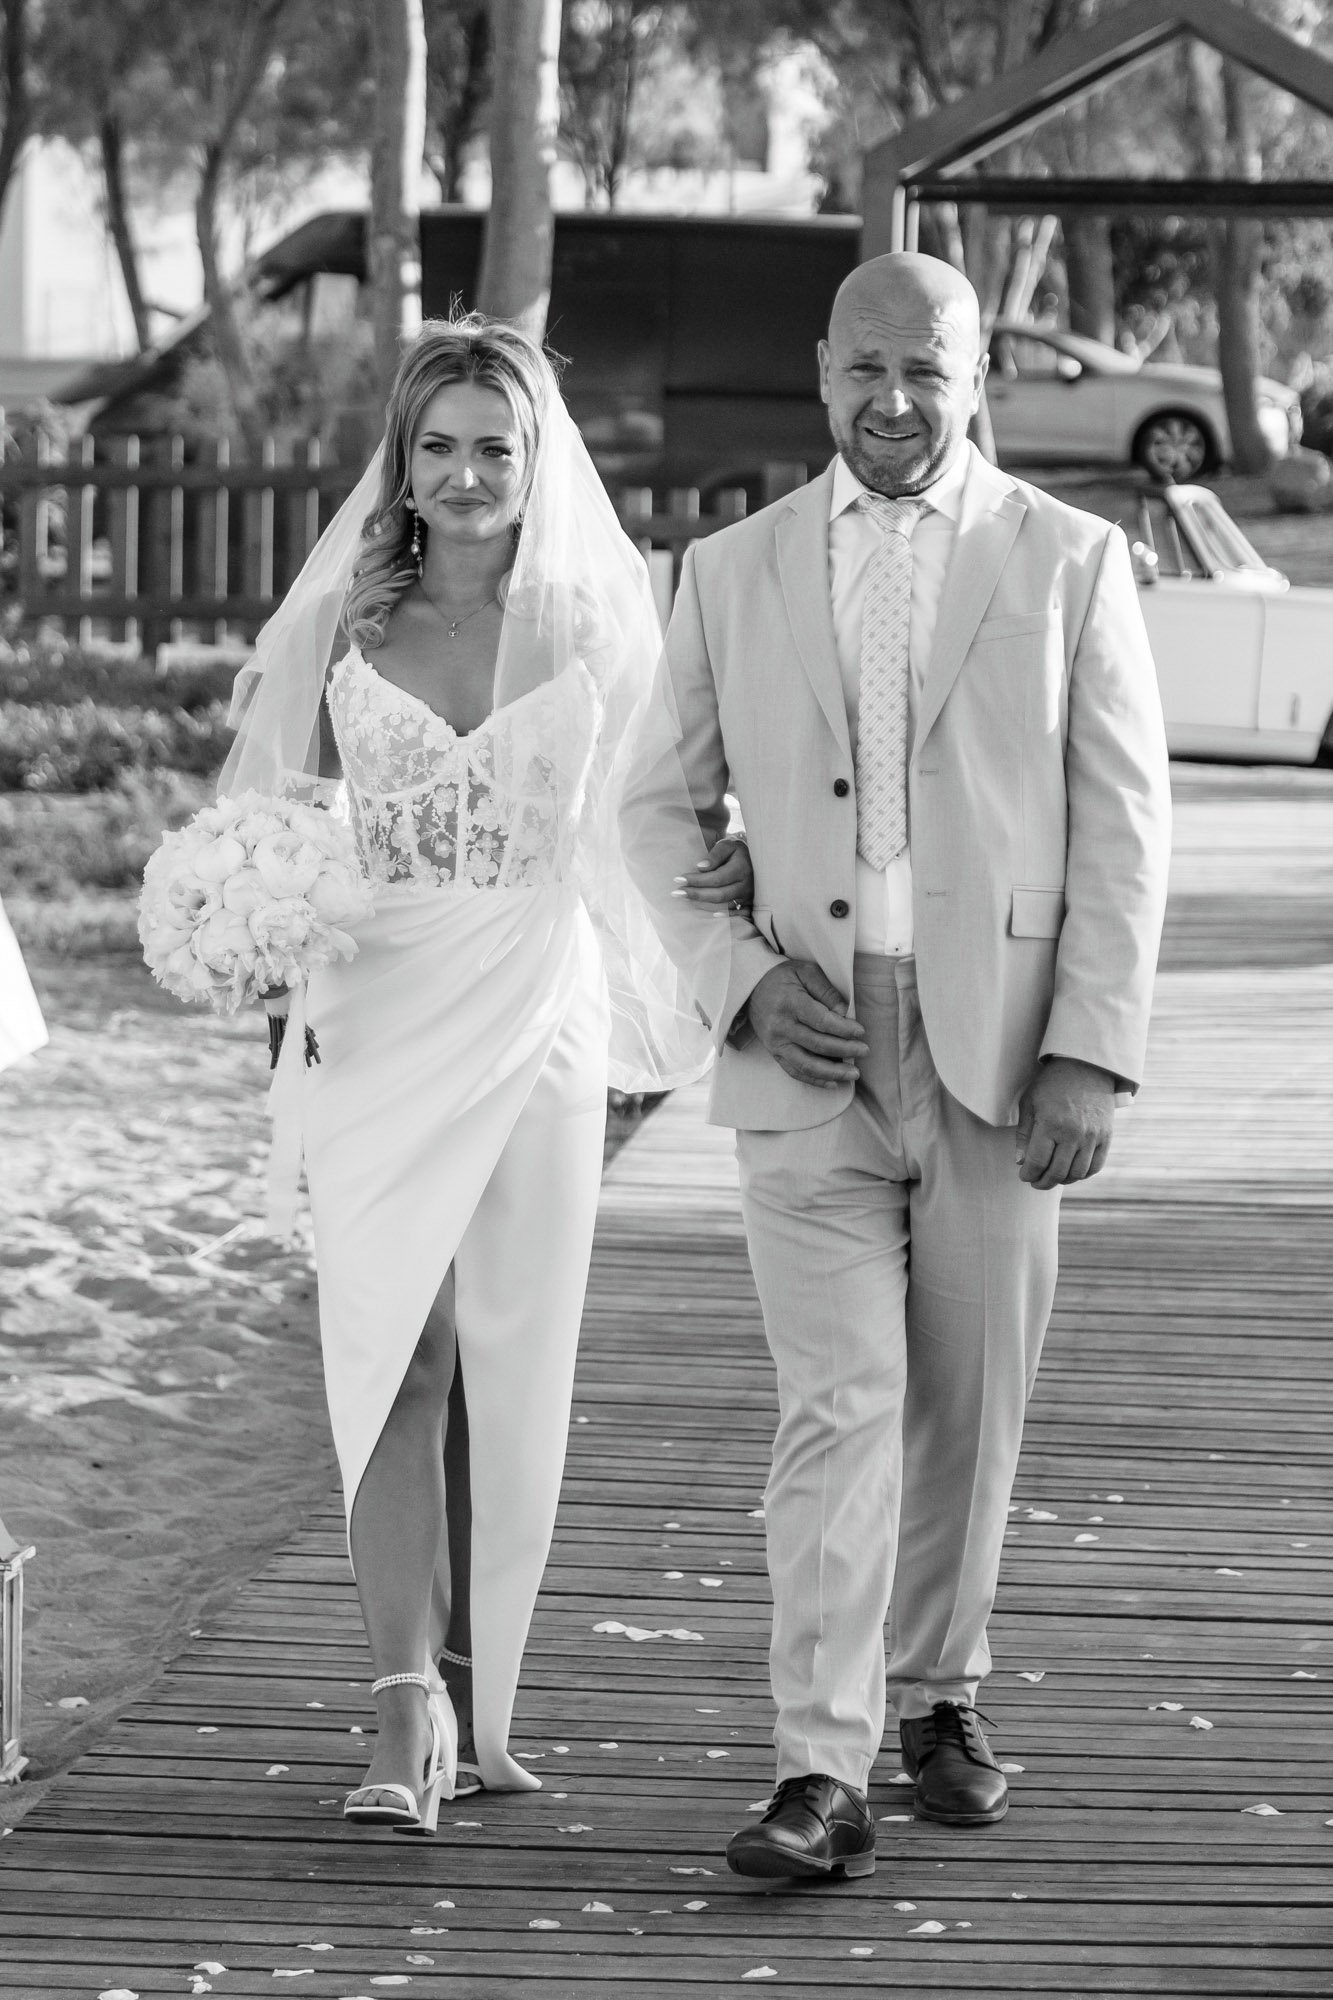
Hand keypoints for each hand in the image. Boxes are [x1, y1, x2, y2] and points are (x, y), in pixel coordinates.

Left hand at [674, 836, 753, 912]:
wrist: (756, 859)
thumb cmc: (737, 851)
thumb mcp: (727, 845)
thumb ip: (715, 855)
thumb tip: (700, 867)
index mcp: (741, 868)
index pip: (716, 878)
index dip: (696, 880)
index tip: (679, 879)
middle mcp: (746, 884)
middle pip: (719, 894)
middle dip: (696, 894)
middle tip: (676, 893)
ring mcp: (749, 896)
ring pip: (725, 904)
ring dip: (704, 903)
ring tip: (686, 899)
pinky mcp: (750, 904)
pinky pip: (739, 914)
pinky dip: (727, 916)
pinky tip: (713, 915)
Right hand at [747, 959, 867, 1087]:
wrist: (751, 988)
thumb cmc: (783, 978)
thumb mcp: (806, 972)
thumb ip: (827, 991)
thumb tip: (845, 1013)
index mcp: (790, 1003)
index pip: (822, 1022)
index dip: (844, 1029)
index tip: (861, 1031)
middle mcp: (781, 1027)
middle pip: (818, 1044)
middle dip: (845, 1050)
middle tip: (865, 1051)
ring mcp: (776, 1043)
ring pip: (807, 1064)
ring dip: (833, 1072)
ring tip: (853, 1074)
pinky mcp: (774, 1053)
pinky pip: (795, 1071)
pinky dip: (815, 1080)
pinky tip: (833, 1082)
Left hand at [1015, 1056, 1115, 1189]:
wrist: (1085, 1067)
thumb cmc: (1052, 1084)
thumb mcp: (1029, 1103)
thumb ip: (1024, 1134)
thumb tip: (1021, 1162)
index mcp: (1051, 1124)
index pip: (1037, 1162)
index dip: (1028, 1174)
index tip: (1024, 1176)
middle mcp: (1073, 1133)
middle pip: (1057, 1172)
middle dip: (1043, 1182)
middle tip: (1036, 1182)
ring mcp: (1092, 1136)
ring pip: (1077, 1173)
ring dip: (1063, 1180)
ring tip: (1053, 1176)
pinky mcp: (1106, 1136)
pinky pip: (1096, 1166)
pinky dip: (1083, 1174)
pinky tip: (1072, 1171)